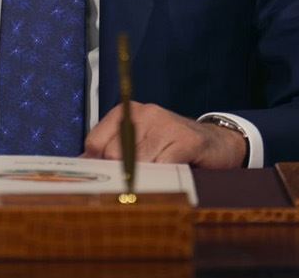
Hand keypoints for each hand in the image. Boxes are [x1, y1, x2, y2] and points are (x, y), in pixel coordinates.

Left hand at [81, 101, 246, 168]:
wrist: (217, 143)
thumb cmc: (171, 147)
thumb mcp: (138, 144)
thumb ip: (110, 152)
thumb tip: (81, 167)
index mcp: (125, 113)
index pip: (95, 142)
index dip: (98, 166)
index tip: (105, 181)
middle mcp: (143, 113)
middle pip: (114, 155)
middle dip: (121, 175)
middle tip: (133, 185)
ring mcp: (164, 124)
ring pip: (138, 163)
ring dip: (144, 180)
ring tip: (154, 183)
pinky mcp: (185, 139)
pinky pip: (163, 167)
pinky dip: (163, 180)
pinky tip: (170, 180)